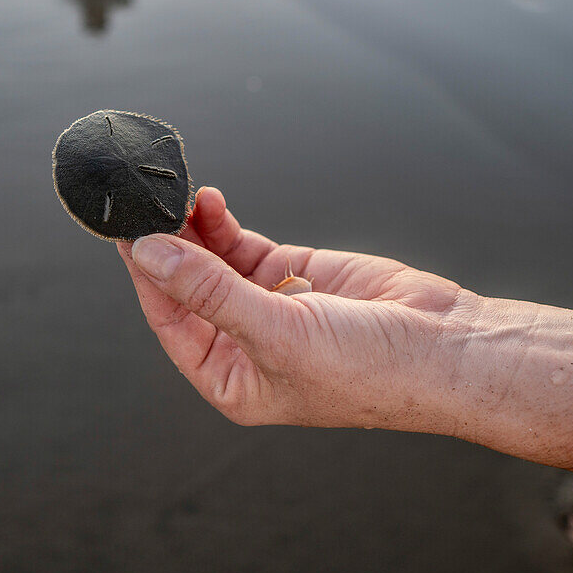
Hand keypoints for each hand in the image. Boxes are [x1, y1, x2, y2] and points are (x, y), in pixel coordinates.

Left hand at [117, 187, 478, 430]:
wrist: (446, 345)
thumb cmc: (369, 368)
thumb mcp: (277, 333)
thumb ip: (210, 291)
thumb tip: (150, 254)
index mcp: (231, 380)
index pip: (171, 321)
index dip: (147, 276)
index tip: (127, 232)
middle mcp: (241, 344)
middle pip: (185, 288)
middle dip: (166, 246)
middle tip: (144, 202)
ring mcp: (265, 306)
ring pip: (209, 261)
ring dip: (190, 229)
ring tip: (174, 192)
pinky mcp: (290, 274)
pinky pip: (241, 246)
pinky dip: (221, 223)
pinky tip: (207, 201)